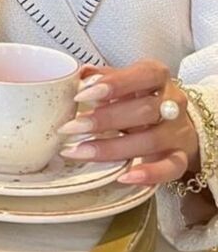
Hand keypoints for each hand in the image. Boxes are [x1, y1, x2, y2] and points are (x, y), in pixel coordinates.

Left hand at [58, 60, 199, 186]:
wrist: (178, 123)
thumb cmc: (142, 98)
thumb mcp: (126, 81)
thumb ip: (106, 77)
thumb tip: (80, 74)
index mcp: (158, 76)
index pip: (142, 75)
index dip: (114, 84)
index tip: (81, 94)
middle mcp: (173, 102)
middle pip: (145, 110)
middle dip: (104, 120)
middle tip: (71, 128)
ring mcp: (178, 132)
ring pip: (151, 140)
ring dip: (112, 148)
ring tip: (80, 151)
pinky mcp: (182, 157)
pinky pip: (171, 168)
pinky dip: (149, 174)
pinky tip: (123, 178)